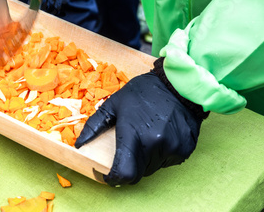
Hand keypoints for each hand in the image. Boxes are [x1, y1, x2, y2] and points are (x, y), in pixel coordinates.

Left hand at [75, 69, 204, 185]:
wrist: (178, 84)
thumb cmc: (143, 92)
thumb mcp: (114, 104)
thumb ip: (94, 126)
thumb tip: (79, 144)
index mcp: (134, 134)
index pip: (125, 172)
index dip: (114, 178)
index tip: (108, 176)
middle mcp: (155, 144)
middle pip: (138, 173)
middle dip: (129, 166)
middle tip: (127, 151)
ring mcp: (172, 148)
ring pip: (152, 168)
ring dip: (144, 160)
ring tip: (145, 137)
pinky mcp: (185, 149)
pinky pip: (167, 162)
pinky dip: (160, 155)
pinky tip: (160, 136)